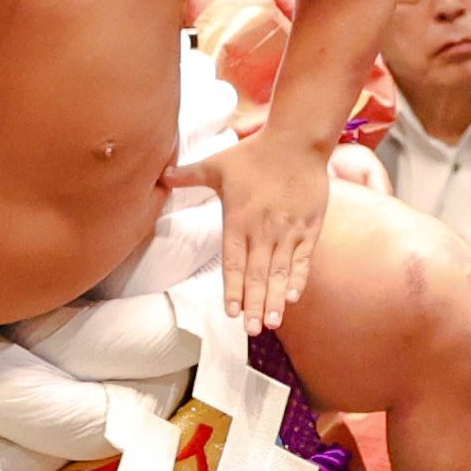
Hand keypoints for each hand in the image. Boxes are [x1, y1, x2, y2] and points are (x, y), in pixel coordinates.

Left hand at [164, 133, 333, 328]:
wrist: (297, 141)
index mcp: (239, 219)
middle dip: (254, 304)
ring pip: (280, 272)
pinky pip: (303, 259)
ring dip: (276, 299)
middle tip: (251, 330)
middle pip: (257, 274)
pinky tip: (294, 297)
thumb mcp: (217, 164)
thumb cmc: (254, 153)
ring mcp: (288, 231)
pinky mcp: (309, 228)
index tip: (230, 311)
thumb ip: (189, 176)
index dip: (232, 288)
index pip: (233, 262)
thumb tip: (161, 176)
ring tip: (272, 322)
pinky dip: (298, 278)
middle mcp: (263, 230)